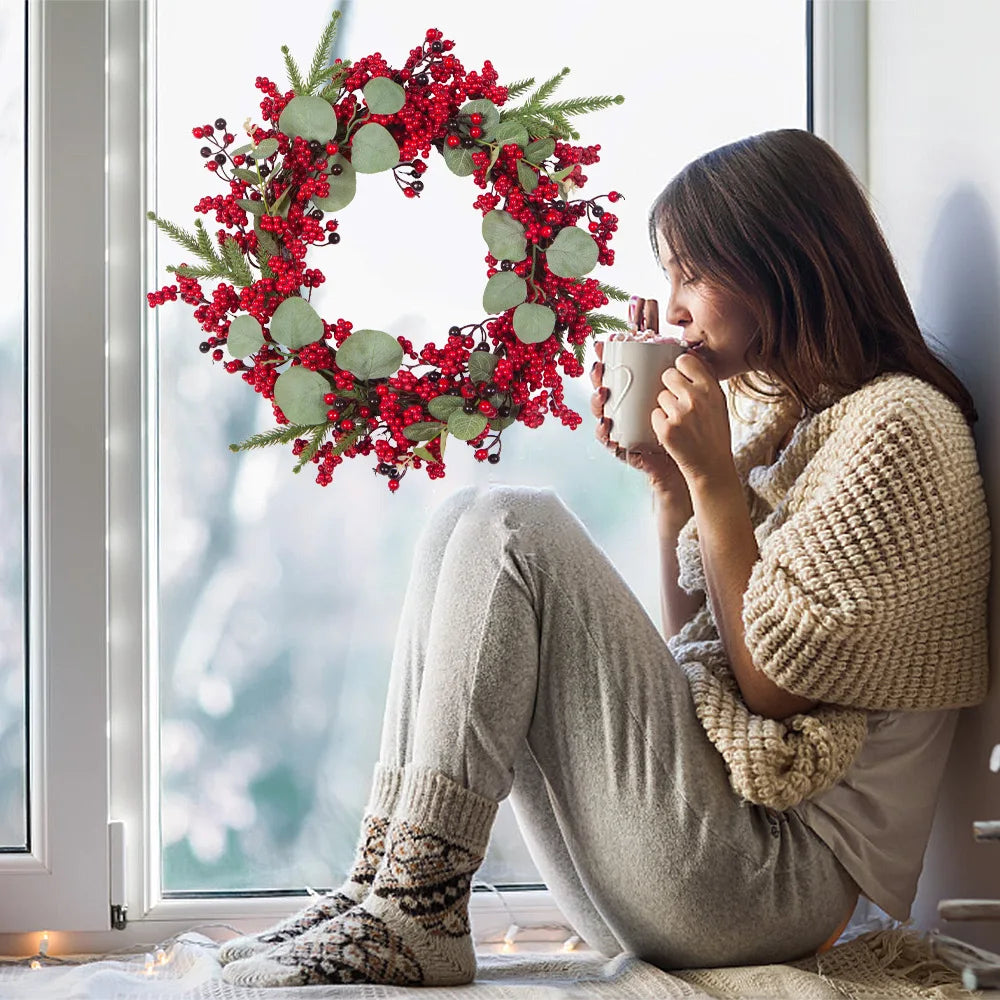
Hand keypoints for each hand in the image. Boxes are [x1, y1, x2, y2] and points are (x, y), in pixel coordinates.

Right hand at [591, 340, 686, 496]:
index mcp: (640, 394)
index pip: (622, 372)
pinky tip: (606, 424)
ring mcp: (623, 428)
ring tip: (602, 393)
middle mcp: (628, 409)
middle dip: (598, 375)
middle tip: (599, 367)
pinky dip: (604, 432)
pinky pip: (608, 439)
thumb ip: (684, 379)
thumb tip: (686, 351)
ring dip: (597, 401)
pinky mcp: (624, 447)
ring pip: (602, 411)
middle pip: (606, 387)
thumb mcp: (689, 400)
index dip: (611, 356)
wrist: (696, 462)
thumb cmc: (692, 429)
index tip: (606, 343)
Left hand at [652, 351, 733, 486]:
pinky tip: (675, 432)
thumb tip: (688, 358)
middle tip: (678, 402)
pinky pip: (655, 415)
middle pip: (667, 375)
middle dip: (669, 387)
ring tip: (681, 422)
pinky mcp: (667, 429)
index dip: (680, 368)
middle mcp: (696, 398)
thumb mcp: (718, 403)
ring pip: (660, 397)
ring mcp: (680, 413)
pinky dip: (661, 423)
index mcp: (711, 388)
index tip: (682, 377)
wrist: (712, 466)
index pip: (685, 360)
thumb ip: (705, 381)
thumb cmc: (714, 434)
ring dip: (666, 407)